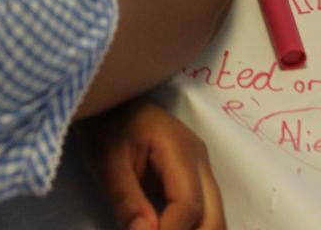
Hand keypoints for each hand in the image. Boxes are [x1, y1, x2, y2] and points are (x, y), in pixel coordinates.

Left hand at [82, 99, 225, 229]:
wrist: (112, 102)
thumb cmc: (106, 127)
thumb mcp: (107, 162)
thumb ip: (126, 200)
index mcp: (179, 151)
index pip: (189, 205)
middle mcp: (200, 161)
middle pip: (213, 216)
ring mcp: (202, 168)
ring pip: (214, 217)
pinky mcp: (195, 176)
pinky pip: (204, 211)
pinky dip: (192, 228)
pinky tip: (168, 229)